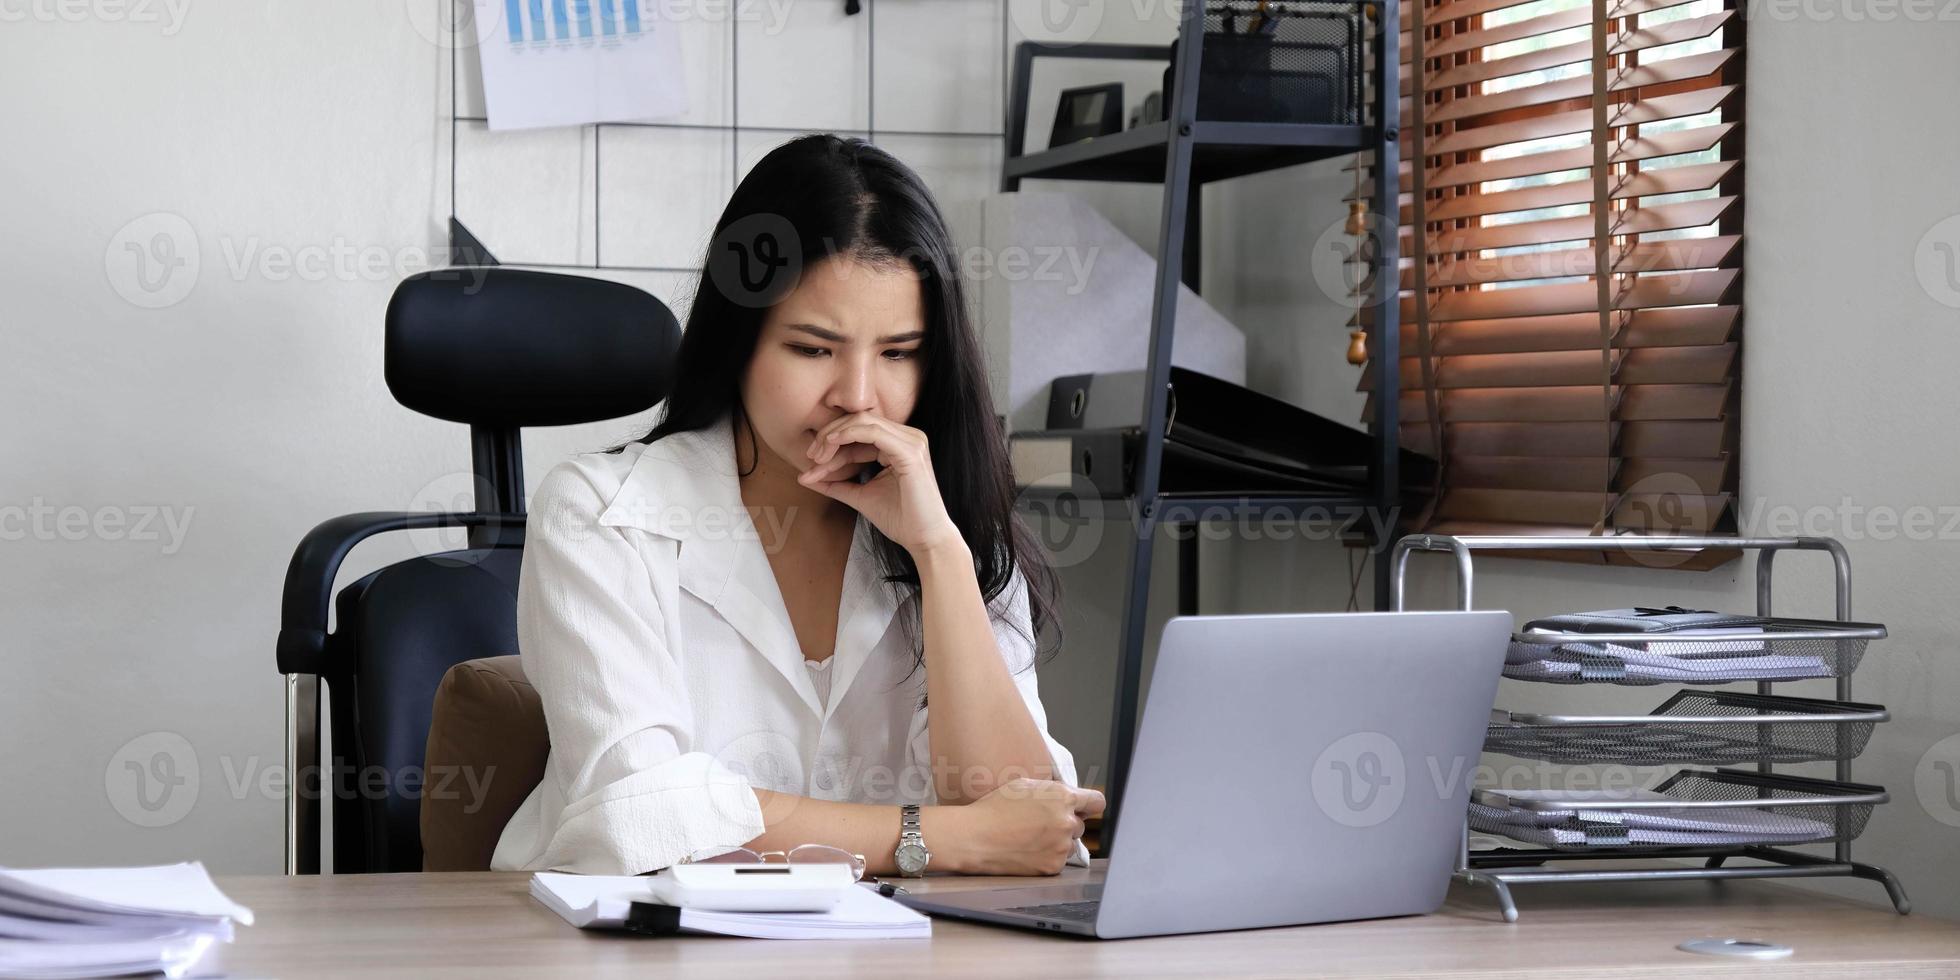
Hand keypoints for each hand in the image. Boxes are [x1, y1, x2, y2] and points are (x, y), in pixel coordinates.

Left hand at [797, 412, 961, 555]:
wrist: (925, 540)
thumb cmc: (901, 520)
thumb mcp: (860, 496)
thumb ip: (836, 484)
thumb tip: (805, 477)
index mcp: (899, 445)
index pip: (859, 434)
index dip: (831, 445)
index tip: (810, 463)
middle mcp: (908, 437)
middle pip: (858, 421)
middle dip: (829, 436)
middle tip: (811, 456)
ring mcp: (911, 441)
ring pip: (862, 422)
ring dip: (834, 436)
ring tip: (817, 457)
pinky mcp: (910, 451)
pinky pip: (872, 432)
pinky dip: (847, 436)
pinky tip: (831, 447)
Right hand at [937, 778, 1104, 875]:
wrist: (976, 837)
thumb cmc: (995, 808)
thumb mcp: (1025, 786)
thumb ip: (1053, 791)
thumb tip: (1068, 798)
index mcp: (1063, 797)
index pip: (1097, 802)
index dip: (1090, 805)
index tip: (1085, 808)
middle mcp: (1066, 822)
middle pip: (1080, 824)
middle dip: (1065, 823)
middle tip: (1041, 824)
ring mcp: (1061, 846)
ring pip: (1070, 844)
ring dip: (1058, 842)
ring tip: (1032, 838)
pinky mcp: (1052, 866)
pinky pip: (1059, 860)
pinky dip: (1048, 856)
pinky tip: (1028, 850)